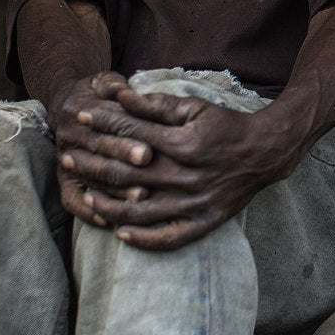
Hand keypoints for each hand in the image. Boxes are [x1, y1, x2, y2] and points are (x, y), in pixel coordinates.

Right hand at [48, 72, 155, 228]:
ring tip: (139, 198)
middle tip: (148, 176)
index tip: (149, 150)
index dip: (126, 139)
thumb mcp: (104, 80)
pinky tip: (110, 221)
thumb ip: (114, 84)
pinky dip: (88, 212)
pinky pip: (71, 200)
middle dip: (123, 164)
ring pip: (89, 179)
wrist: (68, 106)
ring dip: (113, 191)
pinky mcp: (64, 180)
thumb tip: (121, 88)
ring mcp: (66, 161)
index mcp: (80, 110)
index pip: (105, 126)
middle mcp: (70, 137)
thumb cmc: (99, 94)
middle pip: (99, 153)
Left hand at [54, 84, 278, 249]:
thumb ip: (157, 104)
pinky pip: (167, 238)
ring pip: (138, 211)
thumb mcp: (196, 107)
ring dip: (106, 205)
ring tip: (86, 196)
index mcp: (183, 144)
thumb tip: (120, 96)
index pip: (130, 133)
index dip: (102, 123)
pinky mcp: (203, 222)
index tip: (80, 118)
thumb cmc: (227, 126)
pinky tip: (120, 232)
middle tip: (68, 157)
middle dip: (91, 164)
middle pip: (125, 174)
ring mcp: (193, 203)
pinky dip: (141, 238)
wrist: (266, 153)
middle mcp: (185, 177)